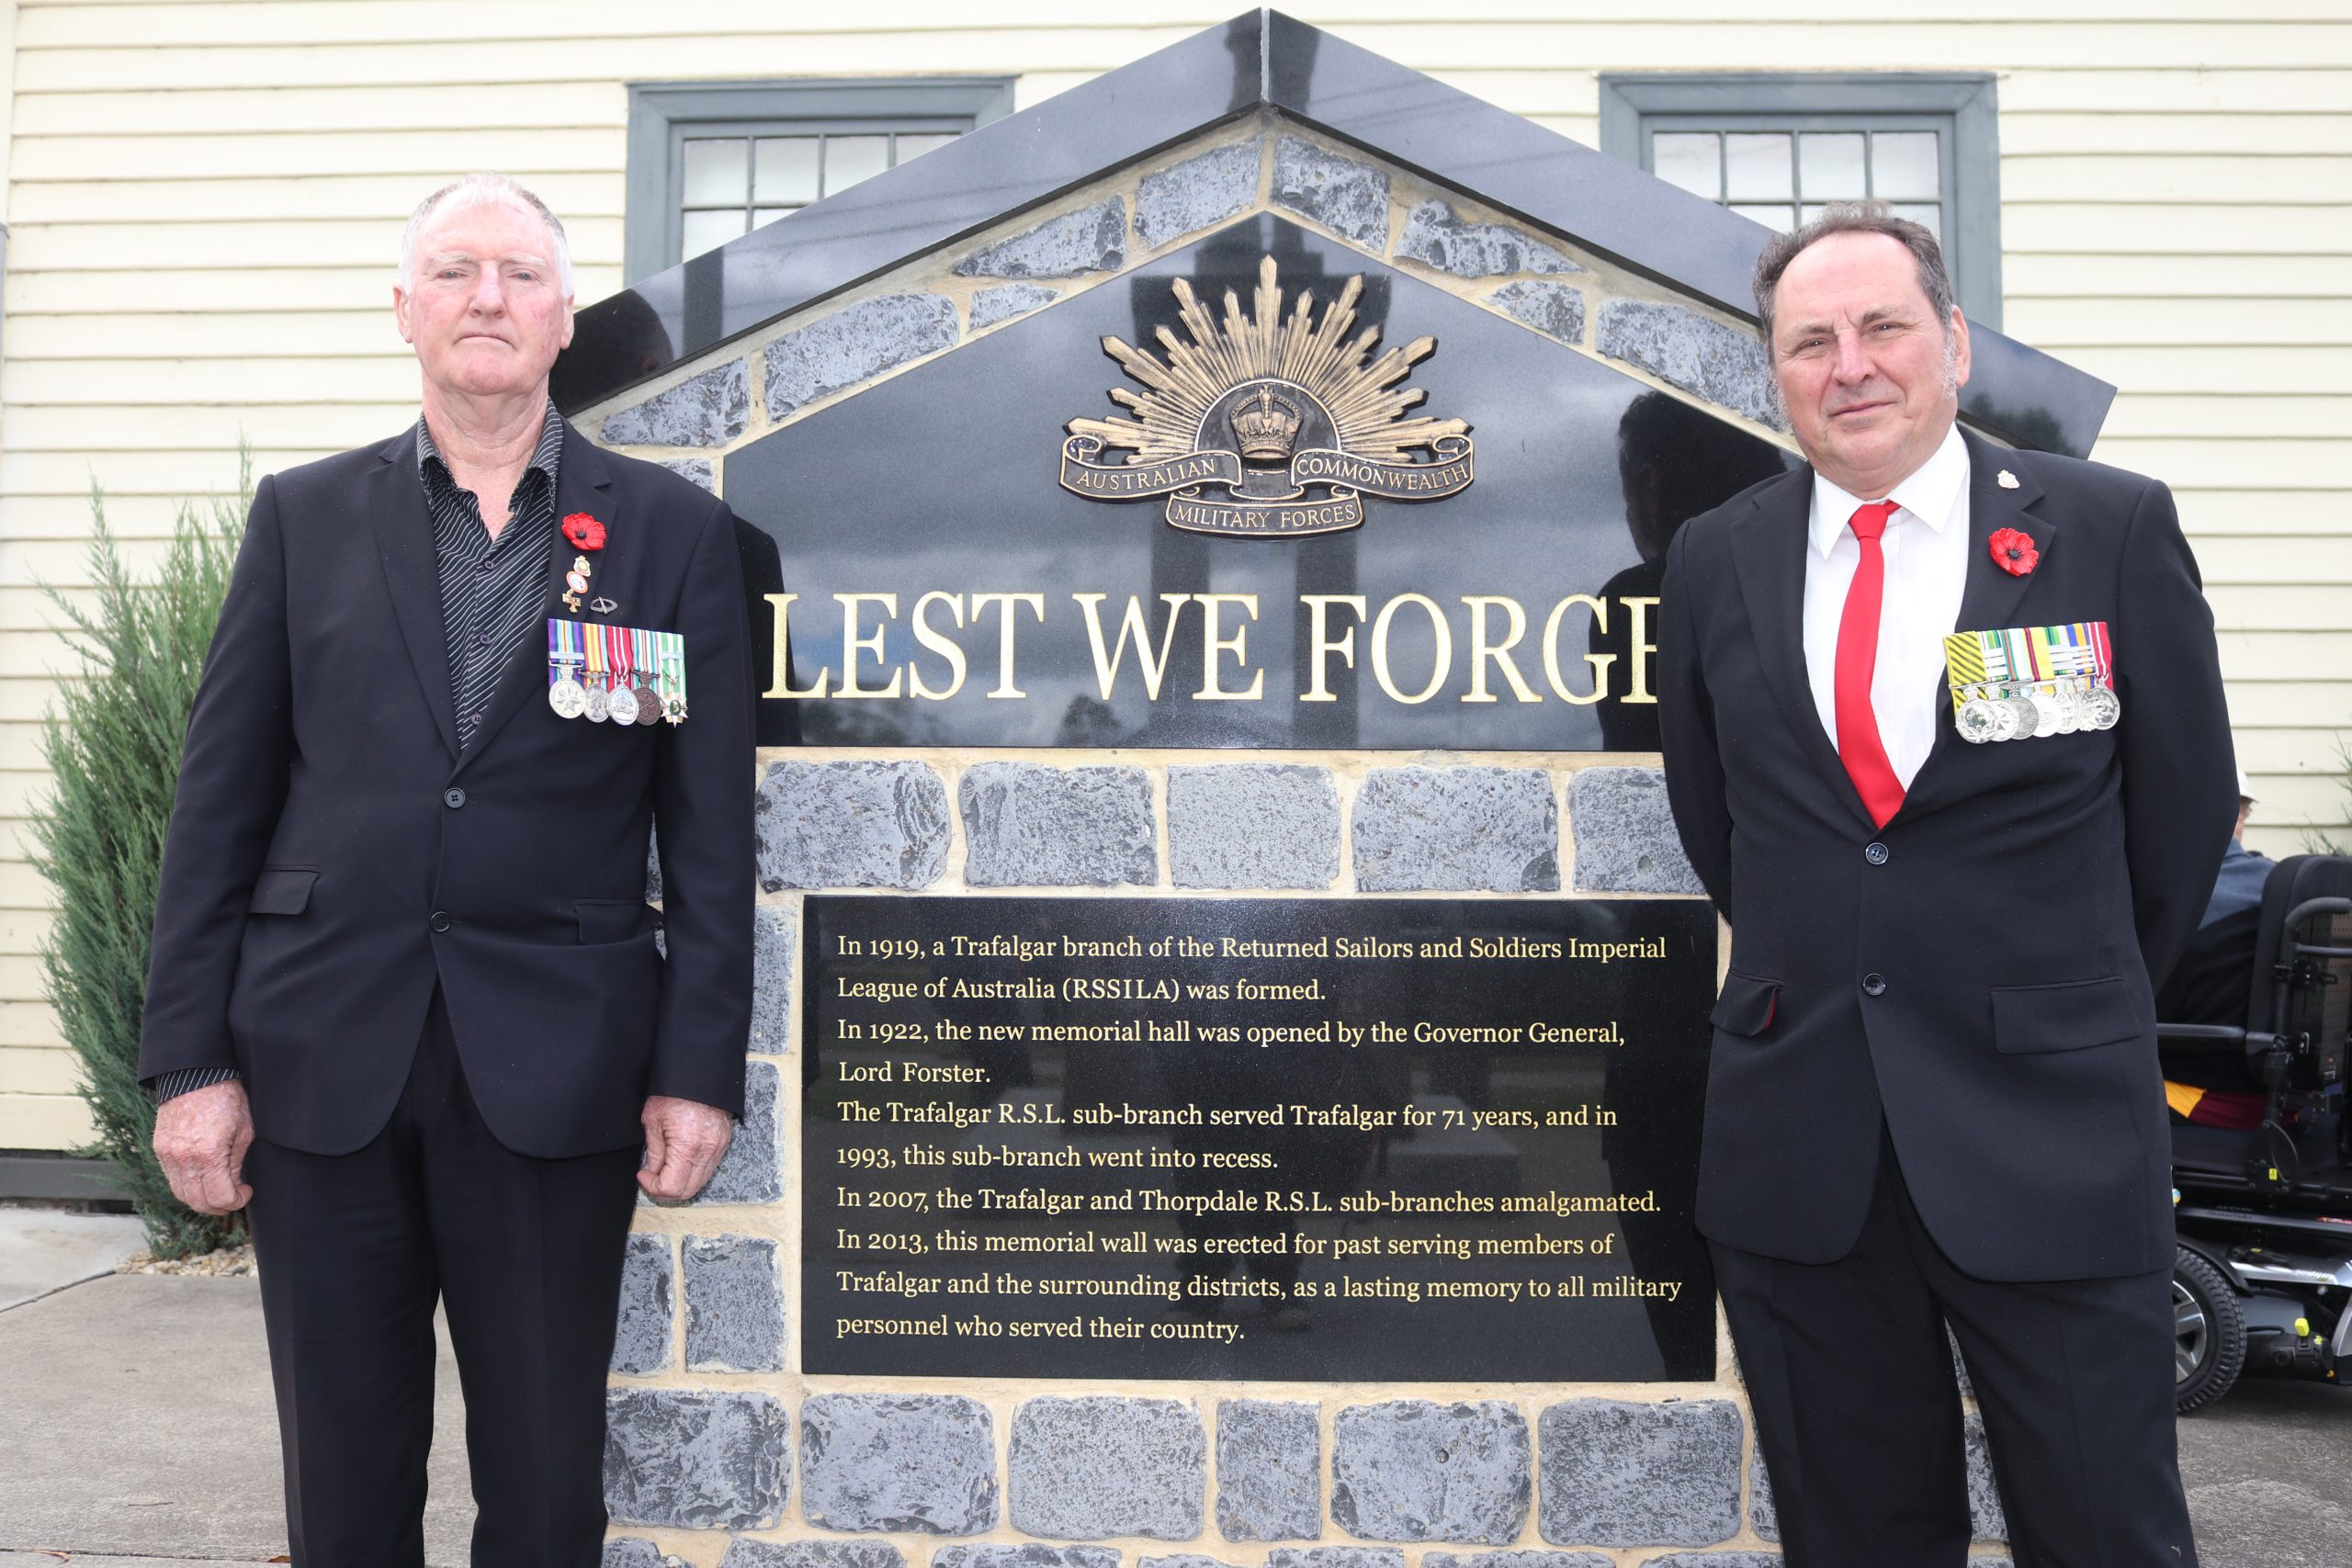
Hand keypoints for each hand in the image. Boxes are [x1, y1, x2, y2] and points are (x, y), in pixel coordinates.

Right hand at [152, 1079, 255, 1215]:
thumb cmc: (226, 1098)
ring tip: (220, 1190)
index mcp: (207, 1154)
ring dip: (201, 1199)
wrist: (195, 1074)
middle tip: (234, 1198)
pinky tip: (203, 1178)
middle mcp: (182, 1159)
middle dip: (219, 1206)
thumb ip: (236, 1163)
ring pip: (181, 1194)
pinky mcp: (159, 1149)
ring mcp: (167, 1155)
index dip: (236, 1201)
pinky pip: (171, 1178)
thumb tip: (234, 1186)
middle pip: (197, 1202)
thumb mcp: (244, 1131)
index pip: (219, 1197)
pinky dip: (187, 1185)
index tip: (247, 1192)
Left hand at [639, 1095, 734, 1201]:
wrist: (700, 1072)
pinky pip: (708, 1168)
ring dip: (680, 1182)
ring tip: (665, 1168)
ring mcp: (718, 1147)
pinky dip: (692, 1172)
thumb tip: (651, 1172)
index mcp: (687, 1146)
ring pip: (699, 1182)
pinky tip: (680, 1160)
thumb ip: (653, 1153)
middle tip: (652, 1176)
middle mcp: (707, 1150)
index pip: (671, 1187)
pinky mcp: (723, 1143)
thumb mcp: (653, 1121)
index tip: (643, 1174)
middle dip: (666, 1188)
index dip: (653, 1186)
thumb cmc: (674, 1091)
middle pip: (687, 1190)